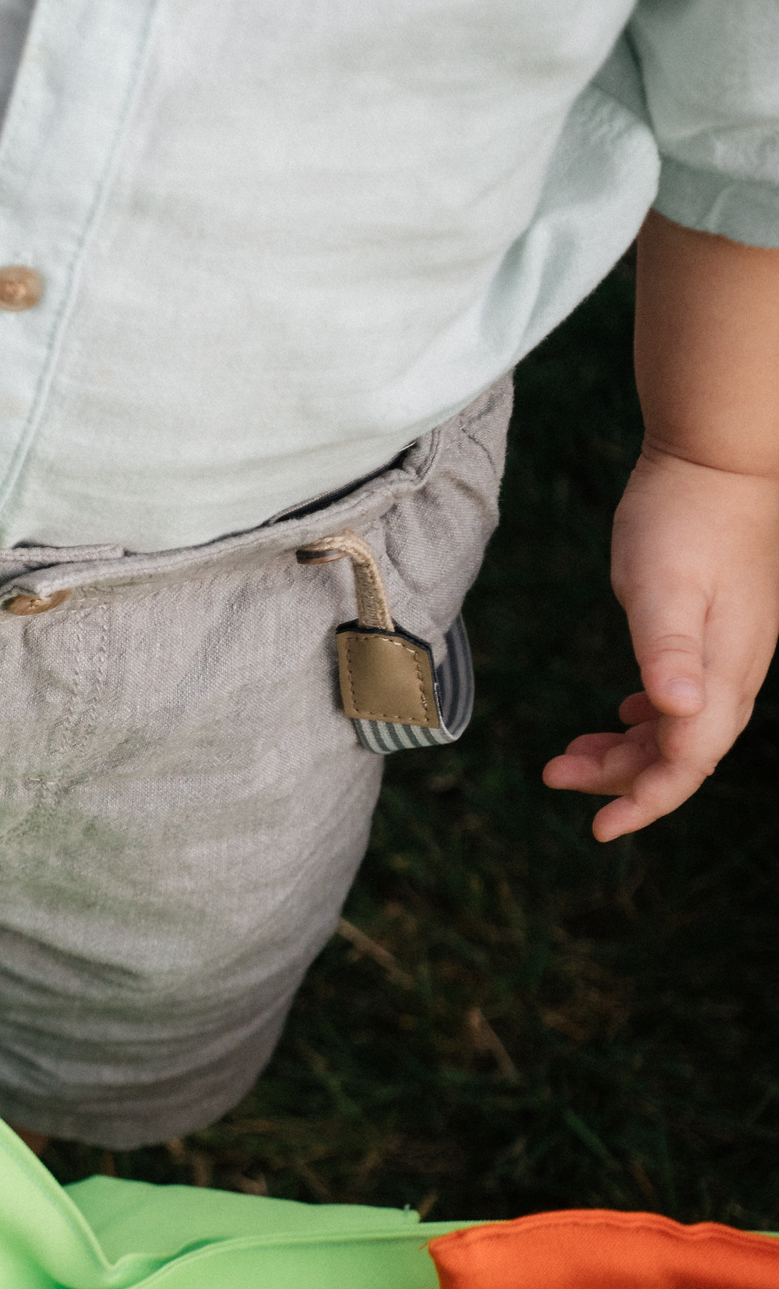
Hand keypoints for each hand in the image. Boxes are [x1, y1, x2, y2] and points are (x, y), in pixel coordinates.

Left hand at [542, 446, 778, 840]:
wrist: (715, 459)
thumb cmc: (684, 518)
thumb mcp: (663, 584)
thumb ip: (669, 650)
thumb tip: (678, 712)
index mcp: (724, 670)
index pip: (690, 760)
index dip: (647, 799)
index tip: (599, 829)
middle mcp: (734, 670)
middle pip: (682, 753)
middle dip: (621, 777)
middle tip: (554, 772)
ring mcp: (728, 652)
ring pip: (679, 726)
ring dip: (626, 749)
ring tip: (567, 755)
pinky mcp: (713, 632)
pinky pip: (682, 696)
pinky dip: (646, 718)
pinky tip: (620, 717)